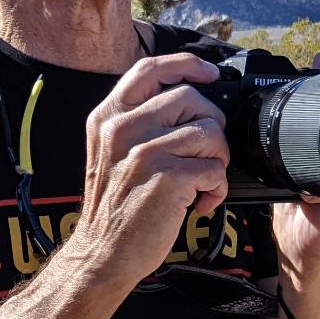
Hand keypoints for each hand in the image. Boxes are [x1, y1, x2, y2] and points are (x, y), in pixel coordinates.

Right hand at [64, 53, 229, 288]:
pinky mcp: (168, 177)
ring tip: (201, 183)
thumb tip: (189, 100)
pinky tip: (200, 203)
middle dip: (210, 126)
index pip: (150, 69)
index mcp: (108, 116)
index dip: (186, 64)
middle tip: (203, 155)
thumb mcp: (110, 151)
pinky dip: (216, 189)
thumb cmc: (115, 205)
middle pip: (192, 98)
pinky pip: (215, 169)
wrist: (102, 254)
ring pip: (210, 132)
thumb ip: (139, 120)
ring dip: (217, 160)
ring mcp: (145, 152)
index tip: (210, 73)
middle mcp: (123, 128)